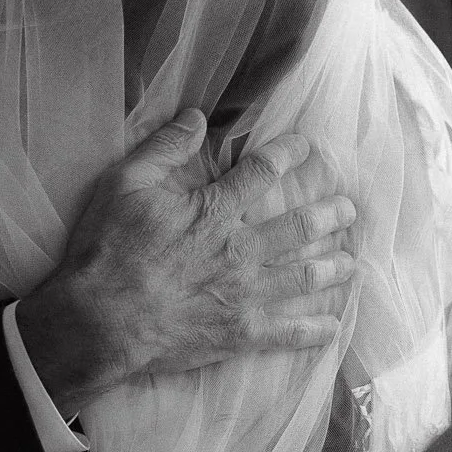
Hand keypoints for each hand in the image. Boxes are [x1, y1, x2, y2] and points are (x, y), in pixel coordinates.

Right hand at [16, 111, 355, 415]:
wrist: (101, 322)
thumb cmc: (108, 251)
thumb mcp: (124, 185)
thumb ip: (164, 148)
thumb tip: (196, 116)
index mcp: (216, 211)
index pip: (264, 173)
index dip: (290, 154)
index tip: (309, 147)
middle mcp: (242, 250)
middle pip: (300, 227)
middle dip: (329, 215)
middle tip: (348, 209)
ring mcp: (246, 295)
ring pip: (305, 277)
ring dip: (333, 267)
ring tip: (351, 261)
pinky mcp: (241, 334)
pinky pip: (290, 332)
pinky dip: (316, 330)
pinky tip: (334, 326)